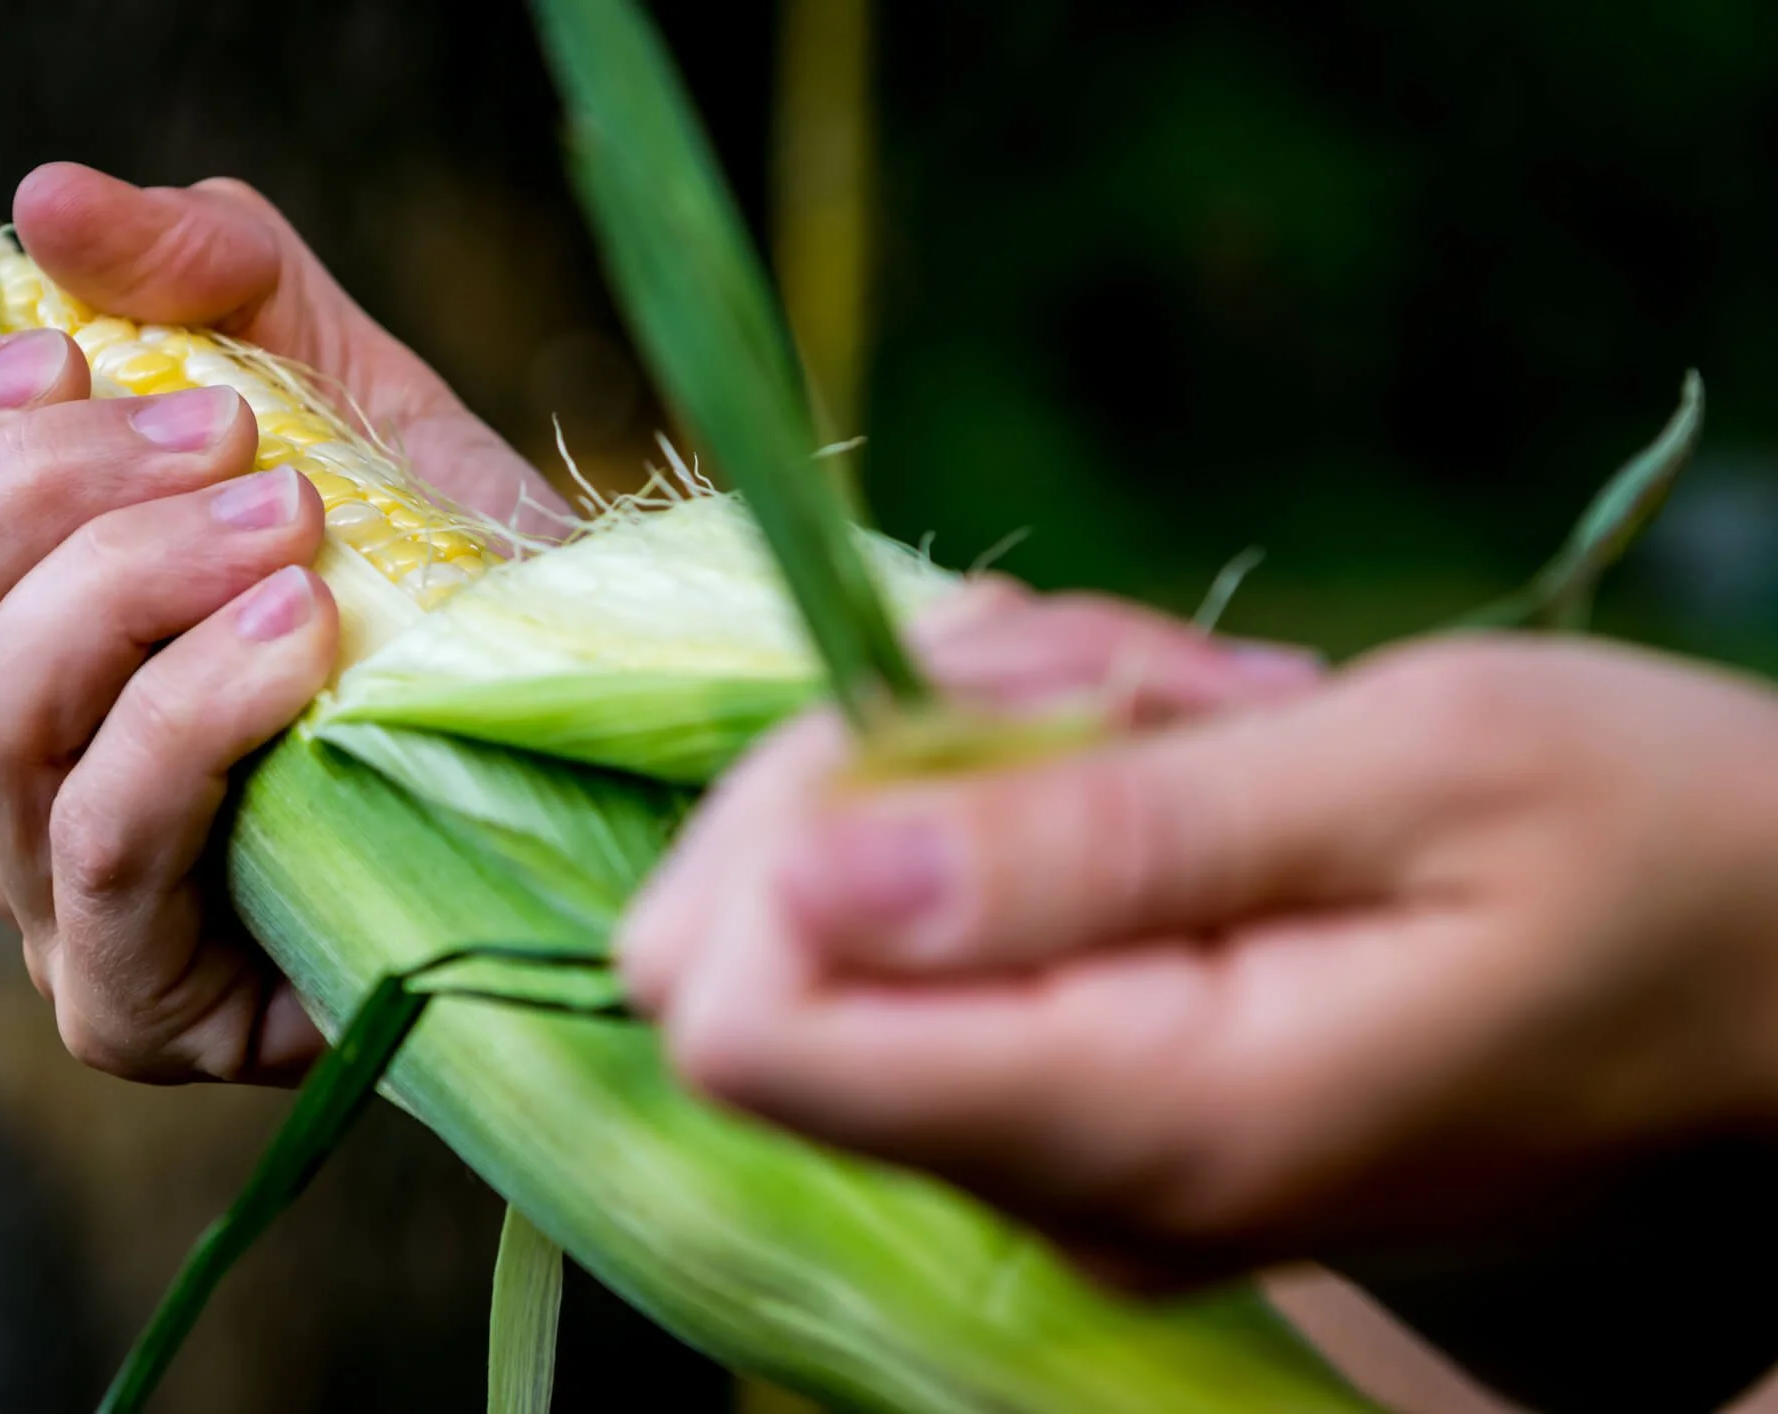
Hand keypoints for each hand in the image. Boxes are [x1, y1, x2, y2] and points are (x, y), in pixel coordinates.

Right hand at [0, 164, 564, 1083]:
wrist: (597, 754)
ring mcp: (58, 908)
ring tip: (291, 522)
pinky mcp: (139, 999)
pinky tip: (297, 632)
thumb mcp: (346, 398)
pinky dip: (191, 706)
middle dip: (47, 494)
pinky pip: (107, 834)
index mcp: (11, 660)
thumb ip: (214, 282)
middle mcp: (3, 789)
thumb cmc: (450, 592)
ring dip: (130, 581)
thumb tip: (48, 202)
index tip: (60, 353)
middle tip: (231, 435)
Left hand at [622, 590, 1777, 1289]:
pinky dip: (1040, 788)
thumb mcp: (1400, 774)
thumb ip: (1094, 838)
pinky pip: (963, 920)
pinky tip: (1187, 737)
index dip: (772, 834)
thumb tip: (802, 878)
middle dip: (895, 755)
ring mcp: (1080, 1151)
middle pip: (773, 959)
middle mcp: (1068, 1181)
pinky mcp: (1108, 1091)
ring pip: (867, 912)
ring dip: (998, 748)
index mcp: (1136, 1122)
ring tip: (1208, 701)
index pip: (744, 1028)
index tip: (936, 701)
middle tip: (1118, 675)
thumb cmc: (1658, 845)